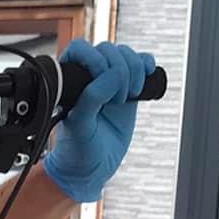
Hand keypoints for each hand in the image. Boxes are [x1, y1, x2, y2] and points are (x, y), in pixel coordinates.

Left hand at [42, 40, 157, 204]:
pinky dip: (147, 65)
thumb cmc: (77, 150)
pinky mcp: (129, 89)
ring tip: (129, 96)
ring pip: (126, 55)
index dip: (95, 59)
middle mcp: (90, 77)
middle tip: (118, 100)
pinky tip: (145, 80)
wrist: (91, 169)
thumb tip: (114, 75)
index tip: (102, 80)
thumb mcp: (80, 125)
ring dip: (134, 70)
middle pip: (109, 50)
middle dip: (119, 70)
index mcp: (70, 81)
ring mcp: (111, 82)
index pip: (81, 49)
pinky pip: (142, 64)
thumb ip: (92, 98)